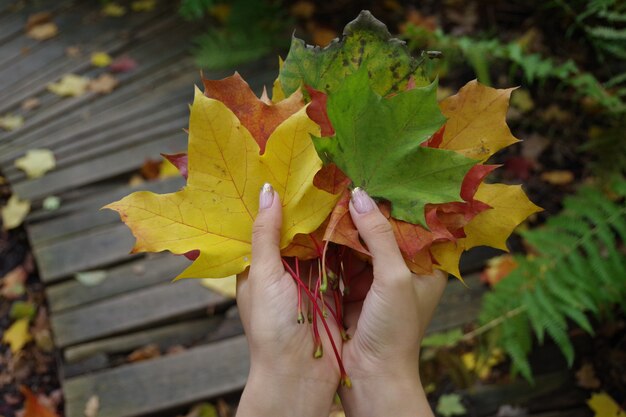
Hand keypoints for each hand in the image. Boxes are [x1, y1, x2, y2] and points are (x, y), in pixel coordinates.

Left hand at [236, 183, 340, 416]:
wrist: (300, 376)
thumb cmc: (272, 328)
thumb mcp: (263, 276)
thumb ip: (266, 235)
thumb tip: (267, 191)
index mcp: (259, 267)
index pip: (265, 226)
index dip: (275, 201)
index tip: (288, 172)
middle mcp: (283, 271)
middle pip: (295, 232)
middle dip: (306, 208)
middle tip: (322, 172)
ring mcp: (309, 280)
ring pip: (318, 243)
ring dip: (328, 222)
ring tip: (340, 186)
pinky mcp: (332, 289)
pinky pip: (338, 259)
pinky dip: (345, 242)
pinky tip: (355, 218)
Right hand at [339, 188, 447, 416]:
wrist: (371, 378)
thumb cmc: (394, 330)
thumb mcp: (394, 278)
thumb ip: (379, 236)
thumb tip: (359, 195)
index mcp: (427, 266)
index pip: (415, 222)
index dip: (398, 199)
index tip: (379, 172)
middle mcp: (404, 270)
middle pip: (385, 230)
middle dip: (366, 209)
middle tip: (347, 178)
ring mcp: (378, 280)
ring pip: (361, 243)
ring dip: (346, 225)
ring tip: (330, 194)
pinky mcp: (354, 289)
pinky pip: (343, 259)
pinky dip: (333, 245)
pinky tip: (319, 225)